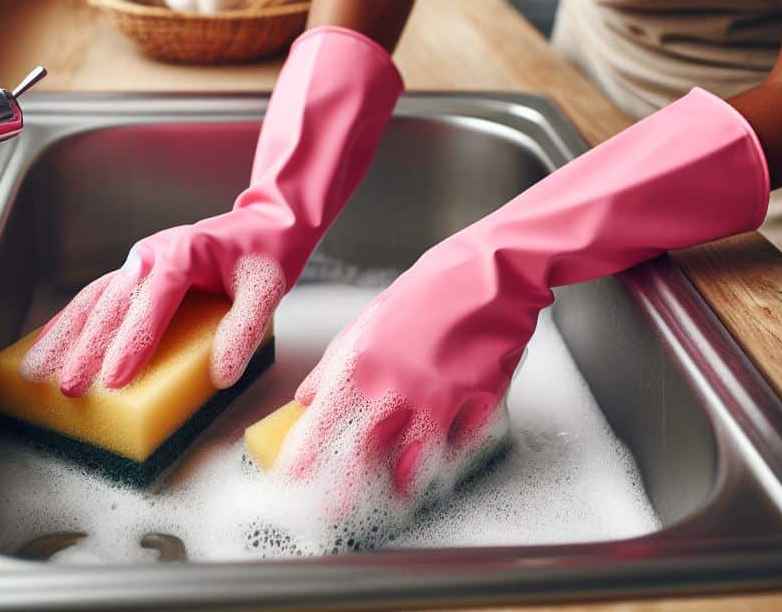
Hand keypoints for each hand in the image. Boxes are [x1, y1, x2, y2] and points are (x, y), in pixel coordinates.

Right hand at [20, 209, 289, 396]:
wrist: (266, 223)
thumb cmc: (266, 254)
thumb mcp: (268, 290)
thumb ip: (245, 330)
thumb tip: (222, 374)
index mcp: (184, 253)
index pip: (154, 300)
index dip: (133, 341)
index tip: (116, 378)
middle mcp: (154, 253)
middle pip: (114, 303)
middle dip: (89, 348)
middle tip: (70, 388)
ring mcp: (140, 260)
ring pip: (95, 299)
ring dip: (66, 336)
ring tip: (37, 372)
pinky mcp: (136, 270)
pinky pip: (98, 297)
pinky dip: (71, 322)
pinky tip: (50, 346)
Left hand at [273, 88, 768, 519]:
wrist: (489, 273)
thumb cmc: (428, 291)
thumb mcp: (368, 320)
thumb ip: (334, 364)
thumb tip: (307, 396)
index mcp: (363, 362)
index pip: (320, 426)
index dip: (303, 461)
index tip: (292, 482)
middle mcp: (397, 387)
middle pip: (363, 458)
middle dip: (347, 491)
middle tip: (337, 509)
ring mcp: (441, 399)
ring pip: (415, 465)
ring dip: (402, 481)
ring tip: (396, 488)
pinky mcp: (478, 404)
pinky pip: (459, 446)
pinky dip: (449, 451)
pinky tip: (444, 447)